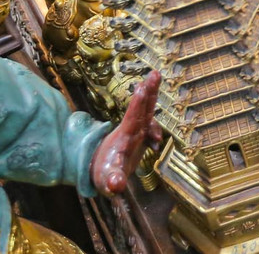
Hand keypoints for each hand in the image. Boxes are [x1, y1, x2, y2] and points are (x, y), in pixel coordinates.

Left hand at [90, 71, 161, 194]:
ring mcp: (136, 133)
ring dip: (152, 99)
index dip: (138, 103)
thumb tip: (117, 185)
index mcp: (124, 137)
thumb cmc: (104, 174)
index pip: (133, 117)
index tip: (142, 87)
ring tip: (155, 86)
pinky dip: (156, 131)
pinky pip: (151, 126)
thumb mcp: (107, 181)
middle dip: (149, 91)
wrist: (101, 172)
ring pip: (147, 113)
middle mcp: (131, 131)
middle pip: (142, 108)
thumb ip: (113, 182)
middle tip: (155, 73)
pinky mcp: (140, 138)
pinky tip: (155, 145)